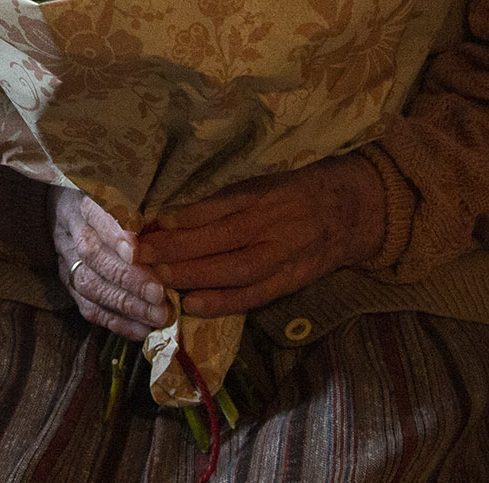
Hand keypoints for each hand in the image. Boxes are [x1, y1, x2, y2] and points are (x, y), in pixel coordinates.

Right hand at [51, 187, 169, 338]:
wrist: (69, 206)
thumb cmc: (110, 197)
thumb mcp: (122, 189)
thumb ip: (141, 207)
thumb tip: (173, 227)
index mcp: (83, 200)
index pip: (95, 216)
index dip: (113, 235)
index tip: (136, 251)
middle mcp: (71, 229)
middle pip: (93, 256)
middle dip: (127, 278)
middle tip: (159, 294)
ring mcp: (66, 259)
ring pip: (90, 285)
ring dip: (125, 304)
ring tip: (157, 316)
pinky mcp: (68, 283)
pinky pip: (88, 307)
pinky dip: (116, 322)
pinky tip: (142, 330)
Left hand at [135, 154, 385, 316]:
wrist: (348, 211)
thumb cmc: (293, 192)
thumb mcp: (259, 183)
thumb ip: (220, 202)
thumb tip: (169, 218)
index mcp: (260, 194)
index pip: (214, 208)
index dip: (179, 220)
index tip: (147, 227)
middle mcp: (270, 224)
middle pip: (218, 239)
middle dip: (176, 250)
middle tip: (141, 257)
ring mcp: (282, 255)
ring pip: (234, 269)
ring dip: (194, 276)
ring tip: (160, 281)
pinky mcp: (291, 280)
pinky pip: (255, 294)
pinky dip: (224, 302)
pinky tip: (194, 304)